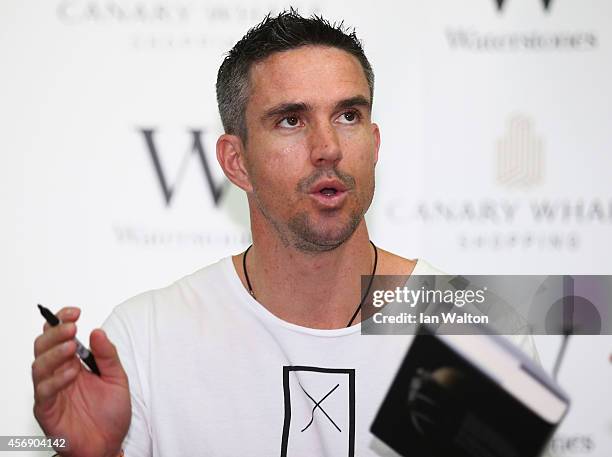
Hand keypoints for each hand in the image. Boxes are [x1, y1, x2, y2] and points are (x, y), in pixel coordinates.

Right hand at [32, 307, 130, 456]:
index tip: (75, 312)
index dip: (62, 321)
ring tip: (71, 347)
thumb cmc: (111, 413)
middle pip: (43, 347)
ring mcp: (51, 392)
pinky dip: (56, 380)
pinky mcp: (47, 411)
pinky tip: (71, 374)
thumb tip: (97, 331)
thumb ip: (108, 355)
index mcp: (74, 363)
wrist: (110, 445)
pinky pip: (44, 393)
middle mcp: (59, 374)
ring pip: (39, 367)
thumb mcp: (117, 378)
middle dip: (55, 334)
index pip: (59, 337)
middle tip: (71, 327)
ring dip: (54, 354)